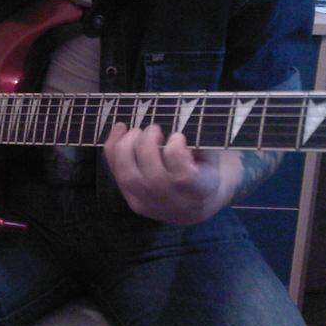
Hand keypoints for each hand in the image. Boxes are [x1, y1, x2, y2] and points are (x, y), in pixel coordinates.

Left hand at [103, 123, 236, 223]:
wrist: (197, 203)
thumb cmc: (206, 168)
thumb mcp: (213, 154)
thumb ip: (198, 141)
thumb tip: (177, 119)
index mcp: (202, 190)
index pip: (185, 177)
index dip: (176, 152)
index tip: (177, 136)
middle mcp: (175, 203)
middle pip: (153, 178)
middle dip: (148, 146)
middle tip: (154, 128)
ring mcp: (150, 205)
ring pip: (128, 178)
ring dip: (126, 147)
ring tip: (136, 131)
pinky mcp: (132, 200)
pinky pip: (115, 173)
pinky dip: (113, 148)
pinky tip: (120, 130)